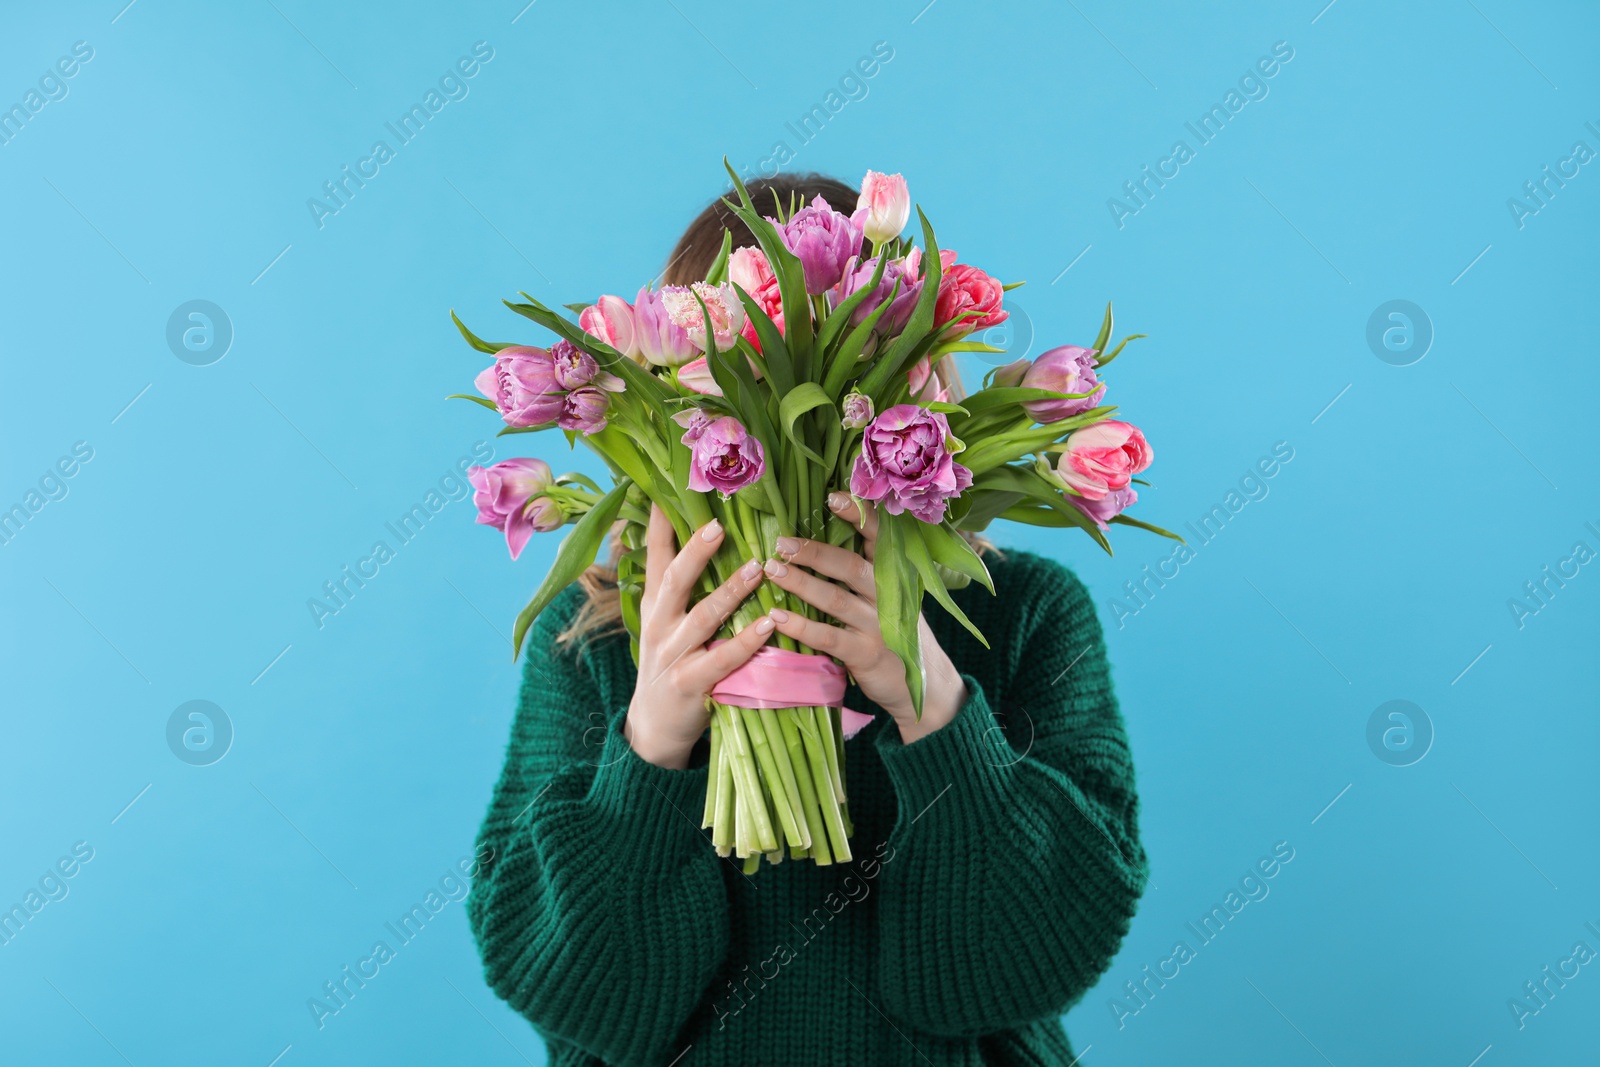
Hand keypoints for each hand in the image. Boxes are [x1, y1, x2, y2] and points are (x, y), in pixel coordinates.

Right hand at [624, 505, 770, 768]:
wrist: (654, 726)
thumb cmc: (672, 661)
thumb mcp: (666, 619)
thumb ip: (682, 583)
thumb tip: (704, 532)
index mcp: (655, 602)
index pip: (655, 554)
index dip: (660, 521)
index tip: (668, 486)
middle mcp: (659, 623)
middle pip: (674, 579)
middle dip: (695, 550)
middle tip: (719, 523)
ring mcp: (672, 654)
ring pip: (701, 616)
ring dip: (729, 591)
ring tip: (756, 567)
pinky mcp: (689, 684)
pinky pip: (721, 659)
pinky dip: (745, 641)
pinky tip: (768, 624)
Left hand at [761, 493, 967, 744]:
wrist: (922, 683)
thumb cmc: (893, 630)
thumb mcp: (890, 595)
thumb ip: (864, 569)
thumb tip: (818, 538)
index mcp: (892, 574)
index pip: (878, 537)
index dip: (857, 515)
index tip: (831, 497)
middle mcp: (889, 595)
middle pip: (851, 566)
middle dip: (814, 552)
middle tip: (781, 542)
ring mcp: (879, 625)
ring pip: (836, 599)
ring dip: (801, 583)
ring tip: (771, 570)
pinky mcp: (866, 654)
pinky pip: (829, 637)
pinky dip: (801, 626)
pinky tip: (776, 616)